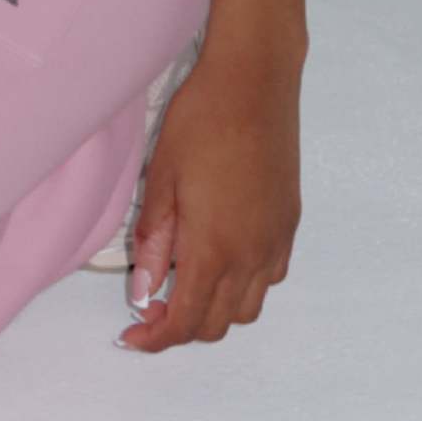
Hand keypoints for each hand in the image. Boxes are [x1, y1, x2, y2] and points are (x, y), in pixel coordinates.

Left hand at [114, 42, 303, 351]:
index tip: (131, 337)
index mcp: (215, 248)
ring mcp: (277, 241)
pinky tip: (220, 258)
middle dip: (182, 327)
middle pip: (219, 324)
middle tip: (150, 305)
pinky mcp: (289, 224)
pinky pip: (269, 279)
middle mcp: (253, 255)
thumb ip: (153, 242)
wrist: (255, 82)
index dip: (157, 339)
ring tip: (183, 282)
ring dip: (215, 310)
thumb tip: (143, 293)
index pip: (187, 320)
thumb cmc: (201, 120)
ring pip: (248, 308)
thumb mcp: (162, 178)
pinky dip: (242, 287)